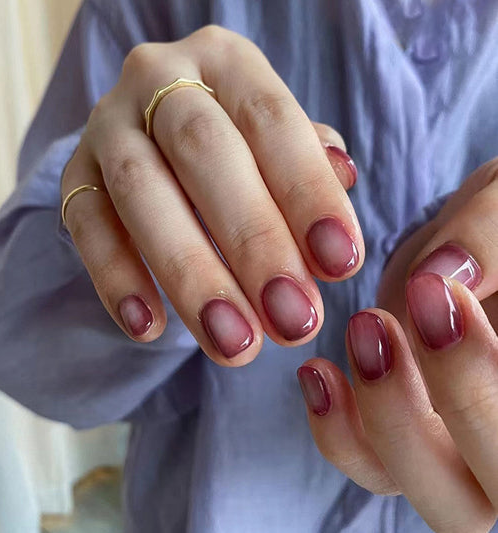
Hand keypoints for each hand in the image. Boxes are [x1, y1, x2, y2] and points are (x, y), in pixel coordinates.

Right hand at [61, 25, 363, 365]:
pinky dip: (116, 279)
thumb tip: (336, 221)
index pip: (273, 121)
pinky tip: (150, 329)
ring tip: (234, 345)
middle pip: (204, 153)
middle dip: (253, 242)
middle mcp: (160, 79)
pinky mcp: (75, 174)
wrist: (162, 137)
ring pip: (142, 194)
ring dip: (190, 275)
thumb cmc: (241, 149)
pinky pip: (86, 224)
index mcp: (226, 63)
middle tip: (292, 320)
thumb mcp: (280, 146)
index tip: (341, 265)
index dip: (308, 193)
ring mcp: (108, 125)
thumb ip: (310, 174)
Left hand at [298, 159, 497, 531]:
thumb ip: (491, 236)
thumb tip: (448, 273)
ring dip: (377, 419)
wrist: (476, 242)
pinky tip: (317, 372)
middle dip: (428, 409)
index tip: (438, 291)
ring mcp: (452, 441)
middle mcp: (497, 435)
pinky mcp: (402, 428)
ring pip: (415, 485)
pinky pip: (367, 462)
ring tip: (360, 331)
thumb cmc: (497, 226)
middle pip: (478, 496)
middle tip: (379, 323)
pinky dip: (337, 428)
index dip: (478, 380)